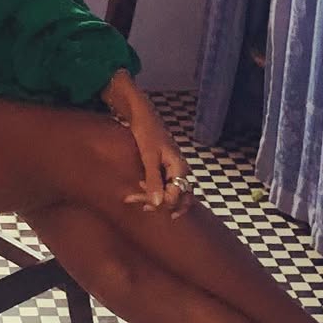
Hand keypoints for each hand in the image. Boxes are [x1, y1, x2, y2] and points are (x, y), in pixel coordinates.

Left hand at [101, 70, 193, 216]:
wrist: (143, 114)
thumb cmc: (146, 132)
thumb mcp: (148, 157)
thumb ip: (153, 180)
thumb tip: (159, 204)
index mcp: (180, 167)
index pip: (176, 196)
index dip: (161, 203)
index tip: (143, 204)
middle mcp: (181, 169)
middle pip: (179, 197)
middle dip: (161, 205)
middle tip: (142, 207)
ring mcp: (174, 168)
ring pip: (174, 192)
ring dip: (158, 199)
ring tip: (142, 204)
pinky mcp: (167, 166)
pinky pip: (167, 184)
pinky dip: (156, 190)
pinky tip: (142, 188)